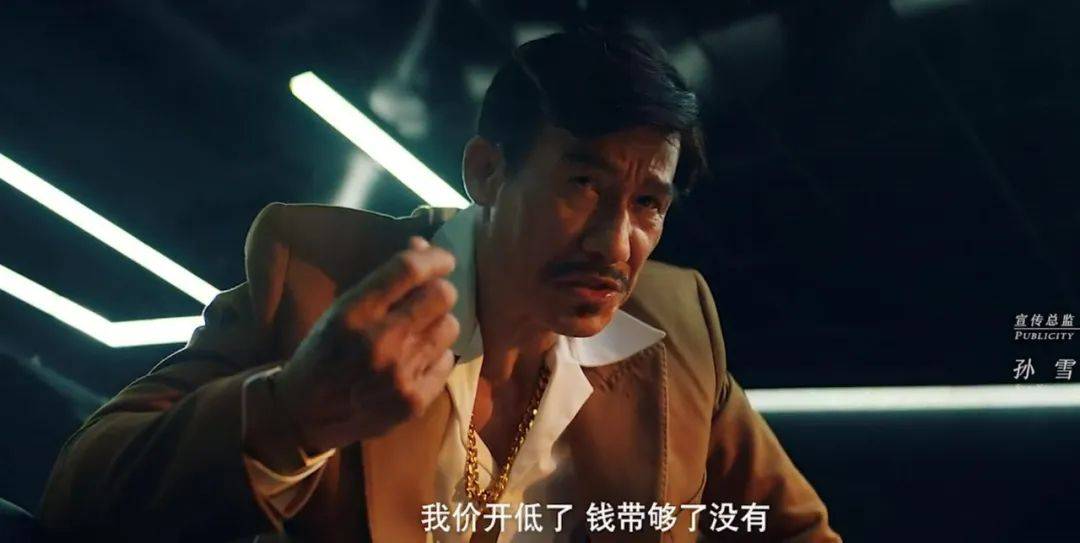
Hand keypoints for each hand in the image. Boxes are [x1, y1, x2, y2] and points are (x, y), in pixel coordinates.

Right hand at [271, 236, 458, 452]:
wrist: (304, 414)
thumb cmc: (324, 353)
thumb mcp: (342, 309)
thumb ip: (383, 280)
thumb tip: (421, 245)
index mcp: (355, 312)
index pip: (409, 269)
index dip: (435, 258)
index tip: (444, 260)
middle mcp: (380, 341)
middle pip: (442, 295)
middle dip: (439, 292)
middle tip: (428, 301)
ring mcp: (400, 373)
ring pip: (449, 327)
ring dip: (437, 325)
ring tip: (417, 335)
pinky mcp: (413, 400)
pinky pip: (447, 360)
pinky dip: (435, 357)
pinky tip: (415, 363)